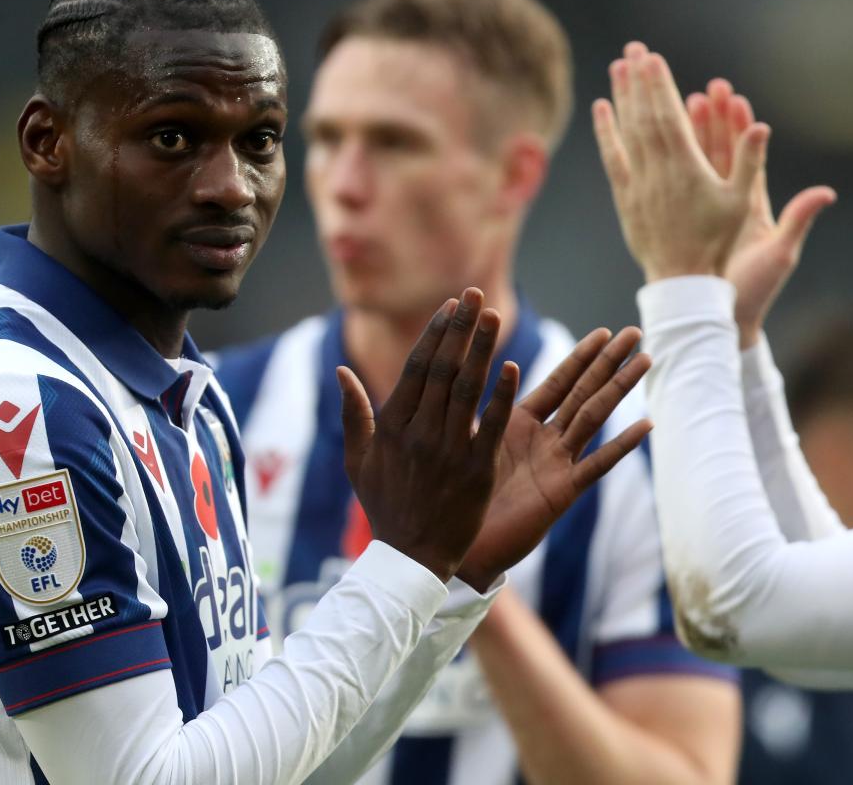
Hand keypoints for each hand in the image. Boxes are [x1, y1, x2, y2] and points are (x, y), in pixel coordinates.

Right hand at [337, 287, 518, 582]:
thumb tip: (341, 372)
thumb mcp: (358, 461)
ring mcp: (448, 452)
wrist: (410, 559)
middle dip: (460, 329)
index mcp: (392, 427)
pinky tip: (511, 366)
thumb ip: (353, 414)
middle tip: (475, 294)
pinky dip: (499, 396)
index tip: (451, 305)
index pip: (416, 368)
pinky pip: (489, 427)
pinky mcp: (475, 472)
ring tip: (493, 315)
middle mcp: (419, 433)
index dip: (435, 334)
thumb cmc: (385, 507)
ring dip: (480, 349)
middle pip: (442, 370)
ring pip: (466, 390)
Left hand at [456, 327, 652, 591]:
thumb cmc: (455, 496)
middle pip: (583, 392)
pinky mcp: (562, 492)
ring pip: (594, 418)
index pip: (558, 382)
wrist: (458, 545)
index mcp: (520, 424)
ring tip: (646, 361)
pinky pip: (595, 465)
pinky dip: (619, 445)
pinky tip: (645, 424)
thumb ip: (473, 410)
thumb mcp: (465, 442)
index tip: (603, 332)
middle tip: (634, 333)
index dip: (581, 357)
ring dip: (619, 389)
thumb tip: (459, 368)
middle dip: (608, 363)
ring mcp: (558, 464)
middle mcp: (545, 441)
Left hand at [592, 42, 766, 282]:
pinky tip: (601, 108)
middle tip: (634, 49)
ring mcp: (638, 183)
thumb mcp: (741, 202)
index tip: (653, 58)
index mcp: (686, 169)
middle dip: (639, 81)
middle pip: (644, 117)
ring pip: (626, 132)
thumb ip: (750, 161)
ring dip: (621, 97)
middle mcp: (657, 172)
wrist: (682, 279)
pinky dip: (606, 131)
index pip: (668, 117)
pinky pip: (613, 158)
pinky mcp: (626, 196)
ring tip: (617, 66)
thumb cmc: (718, 242)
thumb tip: (761, 125)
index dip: (659, 86)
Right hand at [686, 78, 835, 347]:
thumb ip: (798, 220)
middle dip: (712, 118)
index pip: (747, 157)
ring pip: (695, 164)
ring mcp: (706, 210)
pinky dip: (667, 163)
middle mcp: (730, 202)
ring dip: (688, 134)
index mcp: (753, 205)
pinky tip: (654, 142)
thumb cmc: (754, 290)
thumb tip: (826, 192)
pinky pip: (676, 186)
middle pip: (721, 151)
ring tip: (679, 101)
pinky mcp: (688, 220)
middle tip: (706, 87)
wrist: (724, 316)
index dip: (741, 127)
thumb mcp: (779, 254)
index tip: (734, 98)